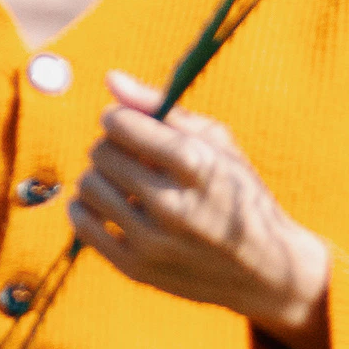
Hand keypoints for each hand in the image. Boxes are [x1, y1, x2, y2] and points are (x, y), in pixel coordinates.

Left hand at [66, 81, 333, 345]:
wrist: (266, 270)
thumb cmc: (239, 194)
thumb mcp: (218, 143)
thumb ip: (161, 108)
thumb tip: (110, 78)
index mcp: (196, 164)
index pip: (121, 124)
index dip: (118, 119)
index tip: (127, 125)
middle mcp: (173, 204)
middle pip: (102, 154)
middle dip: (110, 146)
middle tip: (130, 156)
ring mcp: (153, 241)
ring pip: (88, 186)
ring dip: (98, 177)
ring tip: (123, 182)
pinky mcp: (137, 269)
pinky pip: (82, 224)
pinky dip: (85, 208)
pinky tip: (107, 205)